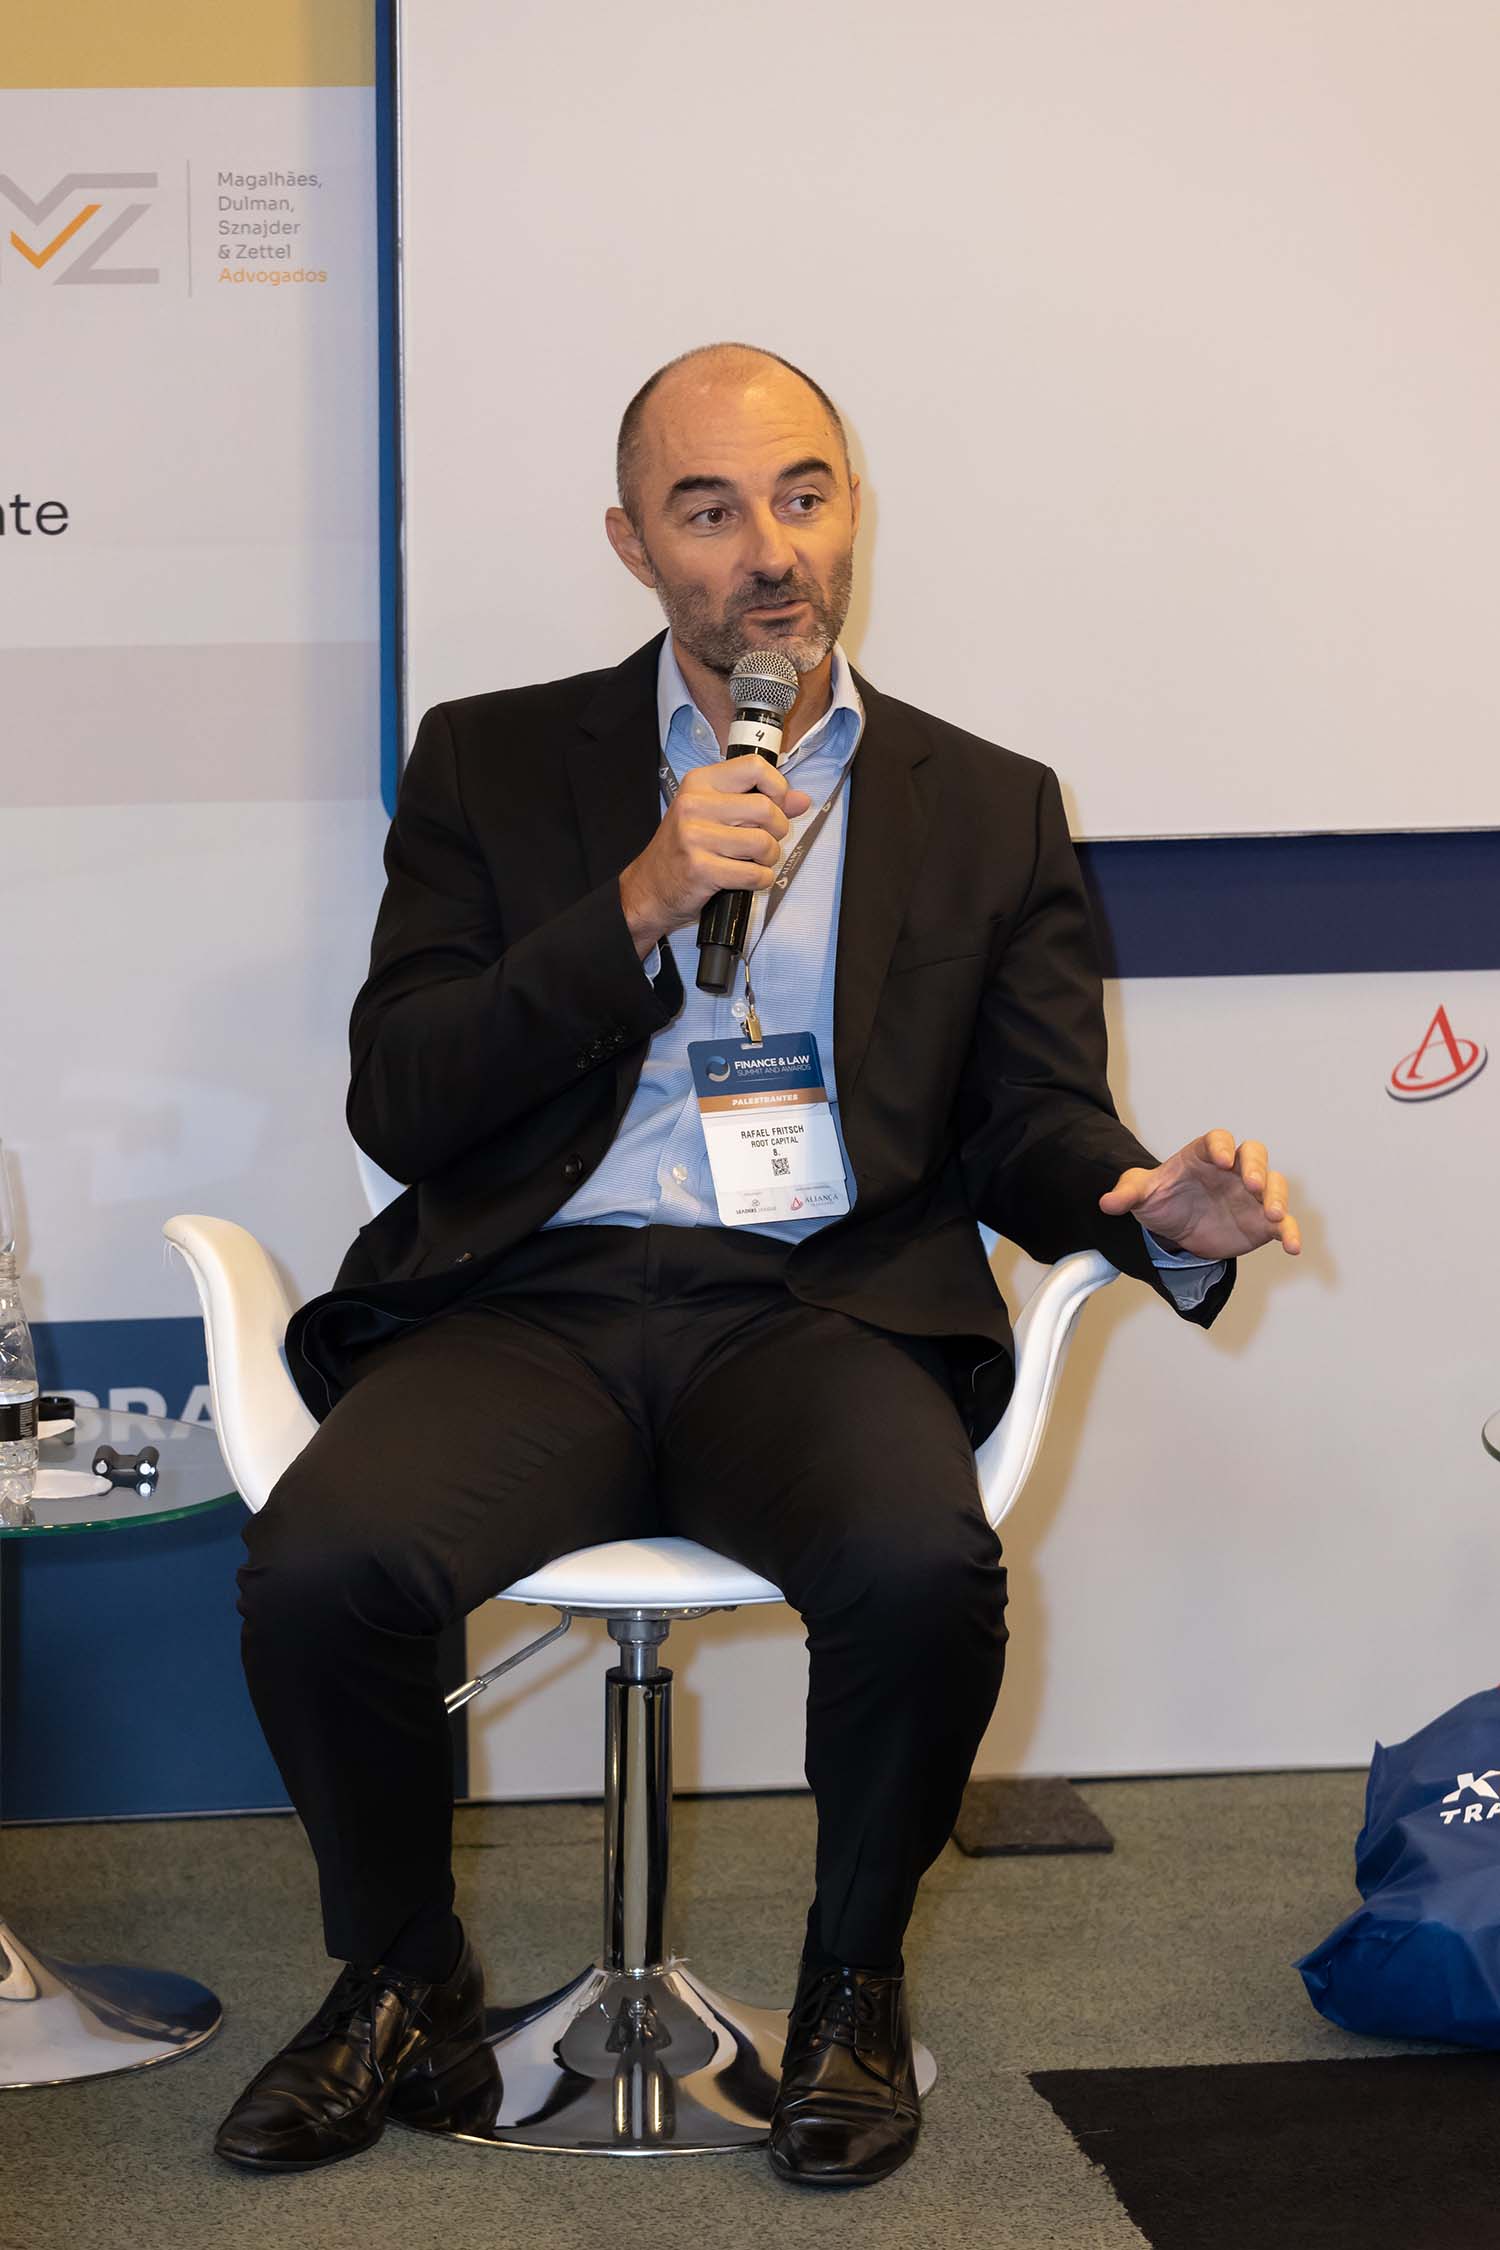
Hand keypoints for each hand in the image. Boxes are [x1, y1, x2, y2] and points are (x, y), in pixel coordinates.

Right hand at [619, 758, 812, 955]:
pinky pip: (754, 874)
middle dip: (778, 830)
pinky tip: (747, 878)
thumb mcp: (716, 815)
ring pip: (764, 843)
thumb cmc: (685, 849)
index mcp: (700, 783)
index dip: (777, 787)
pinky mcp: (701, 869)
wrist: (650, 888)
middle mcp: (694, 805)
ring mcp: (695, 837)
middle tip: (765, 841)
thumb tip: (801, 800)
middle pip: (766, 808)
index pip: (755, 767)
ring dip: (769, 859)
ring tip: (755, 861)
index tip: (777, 805)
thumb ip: (760, 802)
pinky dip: (760, 880)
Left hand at [1099, 1130, 1301, 1260]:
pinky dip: (1291, 1233)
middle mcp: (1233, 1170)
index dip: (1222, 1147)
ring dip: (1278, 1197)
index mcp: (1204, 1155)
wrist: (1175, 1230)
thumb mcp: (1141, 1196)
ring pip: (1275, 1185)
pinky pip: (1284, 1224)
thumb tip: (1107, 1203)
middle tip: (1253, 1185)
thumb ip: (1127, 1194)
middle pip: (1254, 1155)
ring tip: (1275, 1216)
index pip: (1217, 1140)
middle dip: (1256, 1167)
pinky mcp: (1263, 1222)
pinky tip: (1292, 1248)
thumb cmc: (1162, 1200)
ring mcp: (1252, 1195)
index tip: (1223, 1161)